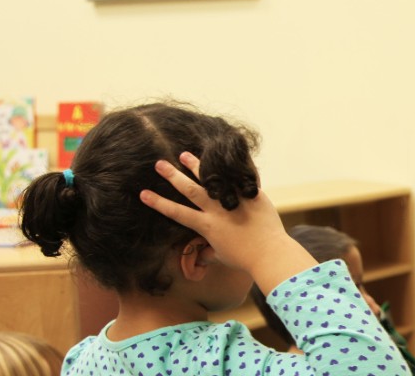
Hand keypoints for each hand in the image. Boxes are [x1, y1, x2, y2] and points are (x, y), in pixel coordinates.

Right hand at [140, 152, 313, 284]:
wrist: (270, 253)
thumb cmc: (245, 259)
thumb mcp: (222, 255)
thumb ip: (211, 251)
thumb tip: (204, 255)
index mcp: (206, 226)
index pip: (176, 212)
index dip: (159, 203)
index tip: (144, 193)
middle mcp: (216, 210)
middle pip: (189, 189)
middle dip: (172, 176)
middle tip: (159, 164)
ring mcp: (233, 200)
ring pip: (211, 179)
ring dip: (196, 166)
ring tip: (184, 154)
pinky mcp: (250, 194)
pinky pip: (238, 177)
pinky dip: (230, 167)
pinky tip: (222, 155)